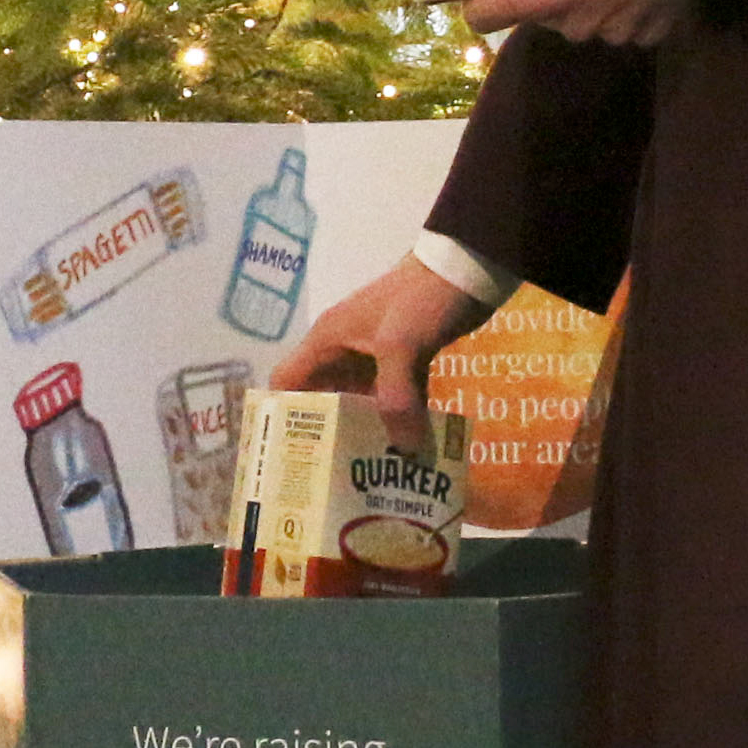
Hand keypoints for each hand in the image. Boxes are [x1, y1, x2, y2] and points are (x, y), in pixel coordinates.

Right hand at [271, 255, 488, 454]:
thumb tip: (402, 451)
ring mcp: (374, 356)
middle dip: (326, 435)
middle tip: (329, 480)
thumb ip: (396, 398)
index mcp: (327, 340)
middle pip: (322, 399)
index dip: (282, 416)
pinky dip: (397, 421)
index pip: (286, 382)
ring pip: (360, 402)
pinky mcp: (404, 360)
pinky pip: (392, 398)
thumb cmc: (419, 299)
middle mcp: (343, 351)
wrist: (465, 267)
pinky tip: (407, 450)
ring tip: (367, 475)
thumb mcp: (401, 345)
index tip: (287, 455)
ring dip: (365, 432)